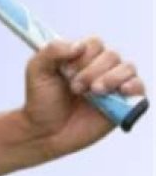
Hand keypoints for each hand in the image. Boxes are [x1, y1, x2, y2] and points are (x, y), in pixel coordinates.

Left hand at [22, 36, 145, 158]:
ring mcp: (112, 86)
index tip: (66, 71)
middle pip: (111, 55)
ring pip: (127, 68)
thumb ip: (53, 50)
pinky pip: (139, 88)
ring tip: (95, 92)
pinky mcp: (122, 104)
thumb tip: (80, 45)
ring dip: (112, 77)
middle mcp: (99, 68)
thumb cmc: (40, 100)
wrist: (45, 132)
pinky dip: (134, 86)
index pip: (94, 44)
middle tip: (75, 88)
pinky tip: (121, 91)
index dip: (83, 56)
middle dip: (93, 70)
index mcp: (81, 57)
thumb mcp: (36, 69)